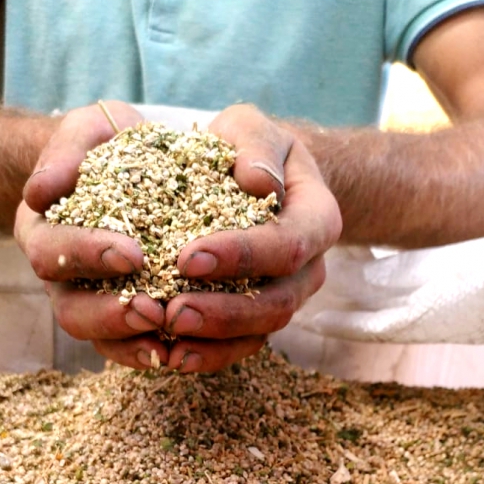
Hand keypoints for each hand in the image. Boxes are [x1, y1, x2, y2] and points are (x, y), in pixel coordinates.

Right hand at [15, 101, 171, 368]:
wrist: (125, 162)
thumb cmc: (103, 143)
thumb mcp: (85, 130)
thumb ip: (64, 150)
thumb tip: (40, 191)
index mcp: (44, 231)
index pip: (52, 252)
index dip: (87, 255)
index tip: (133, 253)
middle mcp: (62, 275)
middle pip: (70, 310)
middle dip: (110, 314)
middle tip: (154, 311)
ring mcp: (91, 298)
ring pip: (101, 337)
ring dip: (134, 343)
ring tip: (171, 343)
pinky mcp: (124, 311)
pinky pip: (132, 344)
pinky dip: (154, 350)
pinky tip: (186, 350)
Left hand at [161, 104, 342, 371]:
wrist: (257, 178)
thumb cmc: (250, 150)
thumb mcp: (252, 129)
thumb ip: (256, 143)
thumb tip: (258, 181)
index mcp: (317, 220)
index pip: (288, 245)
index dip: (242, 256)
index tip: (187, 256)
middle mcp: (309, 267)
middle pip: (277, 302)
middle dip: (225, 312)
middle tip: (172, 311)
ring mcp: (286, 295)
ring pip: (259, 332)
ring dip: (213, 341)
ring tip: (166, 336)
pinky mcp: (258, 315)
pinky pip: (240, 346)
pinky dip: (207, 354)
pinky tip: (169, 354)